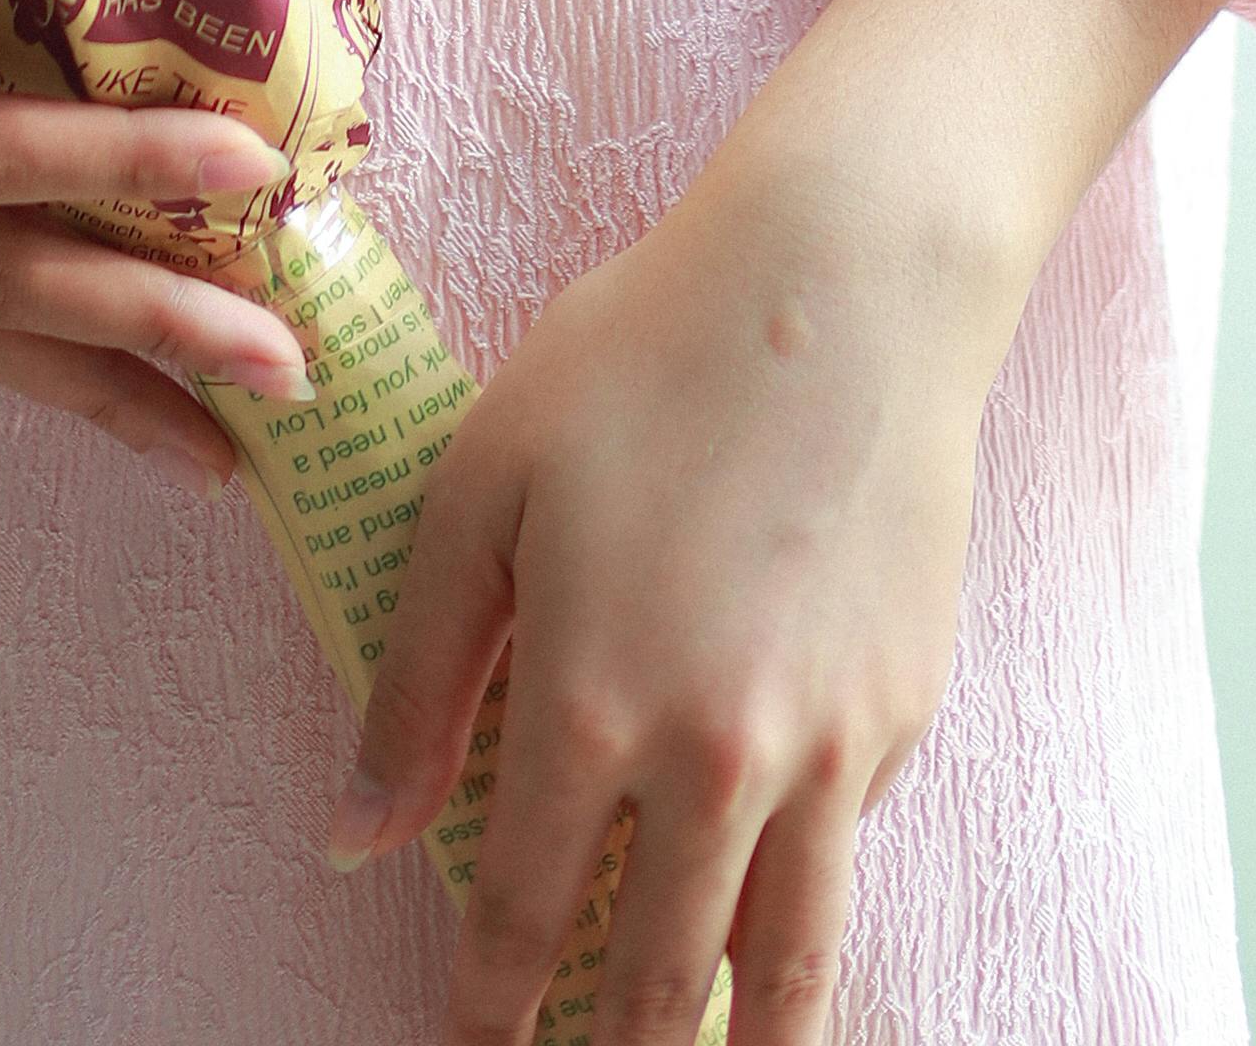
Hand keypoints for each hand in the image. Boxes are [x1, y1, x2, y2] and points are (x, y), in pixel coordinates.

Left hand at [324, 0, 1255, 1040]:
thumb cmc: (641, 356)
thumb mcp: (480, 486)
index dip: (484, 1013)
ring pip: (785, 976)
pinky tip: (766, 904)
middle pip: (654, 987)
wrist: (845, 283)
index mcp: (589, 707)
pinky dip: (800, 903)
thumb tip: (353, 831)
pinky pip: (841, 855)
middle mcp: (714, 762)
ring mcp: (826, 754)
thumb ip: (416, 677)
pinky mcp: (902, 722)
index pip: (518, 923)